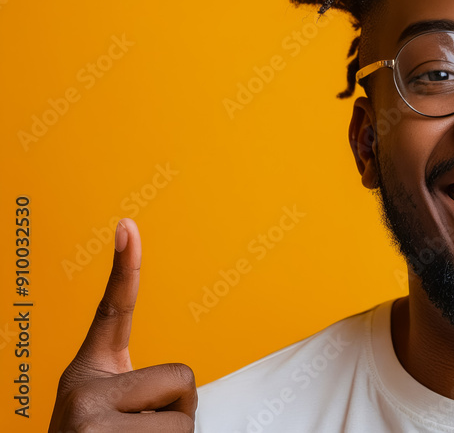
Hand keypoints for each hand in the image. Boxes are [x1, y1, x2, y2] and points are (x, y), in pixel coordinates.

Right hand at [49, 218, 196, 431]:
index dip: (124, 267)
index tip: (128, 225)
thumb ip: (137, 387)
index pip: (113, 311)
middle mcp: (82, 391)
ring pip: (186, 418)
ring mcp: (90, 422)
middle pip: (183, 379)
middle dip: (178, 410)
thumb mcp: (106, 410)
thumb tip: (184, 383)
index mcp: (88, 373)